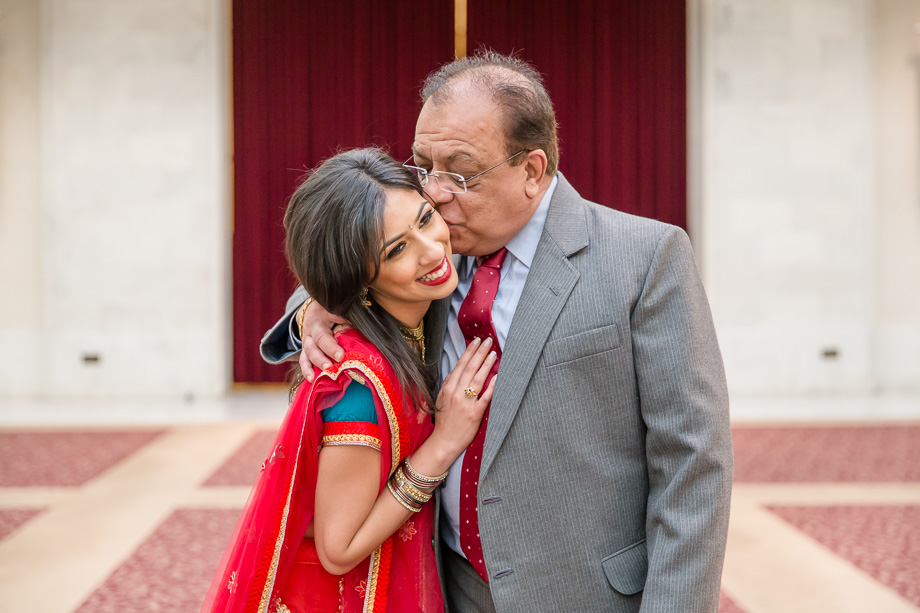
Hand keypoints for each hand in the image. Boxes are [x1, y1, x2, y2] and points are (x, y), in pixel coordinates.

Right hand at [299, 299, 347, 380]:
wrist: (318, 307)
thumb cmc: (335, 308)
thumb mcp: (341, 310)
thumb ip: (349, 321)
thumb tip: (366, 334)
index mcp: (319, 320)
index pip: (323, 336)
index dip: (330, 347)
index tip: (341, 356)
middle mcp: (310, 331)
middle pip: (312, 347)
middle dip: (321, 359)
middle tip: (330, 368)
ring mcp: (306, 340)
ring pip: (306, 354)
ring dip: (312, 367)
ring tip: (317, 377)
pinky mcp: (306, 348)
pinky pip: (303, 359)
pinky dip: (306, 370)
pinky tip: (311, 379)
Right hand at [430, 337, 497, 458]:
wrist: (444, 441)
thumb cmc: (444, 421)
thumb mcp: (440, 399)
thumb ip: (447, 384)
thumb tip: (454, 372)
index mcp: (448, 388)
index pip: (460, 365)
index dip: (469, 352)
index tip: (476, 341)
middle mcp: (456, 393)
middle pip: (470, 368)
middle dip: (479, 352)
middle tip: (488, 341)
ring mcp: (466, 403)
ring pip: (477, 379)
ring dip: (486, 365)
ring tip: (494, 354)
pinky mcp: (475, 414)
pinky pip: (485, 397)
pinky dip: (491, 386)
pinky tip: (497, 376)